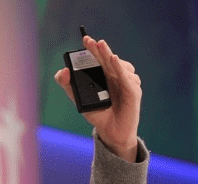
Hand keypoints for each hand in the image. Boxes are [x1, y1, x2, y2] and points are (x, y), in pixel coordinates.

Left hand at [55, 36, 141, 161]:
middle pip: (109, 59)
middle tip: (93, 41)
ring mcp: (127, 82)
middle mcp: (117, 75)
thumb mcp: (77, 98)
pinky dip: (121, 69)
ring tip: (107, 56)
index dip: (93, 48)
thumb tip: (63, 70)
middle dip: (101, 49)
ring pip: (121, 66)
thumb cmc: (97, 113)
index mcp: (104, 74)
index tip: (85, 39)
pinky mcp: (133, 92)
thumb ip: (67, 84)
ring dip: (113, 60)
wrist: (109, 131)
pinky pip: (127, 78)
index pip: (99, 58)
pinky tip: (114, 61)